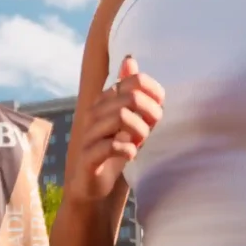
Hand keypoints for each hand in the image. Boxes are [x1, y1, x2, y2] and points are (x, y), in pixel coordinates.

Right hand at [63, 56, 163, 198]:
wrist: (94, 186)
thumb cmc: (115, 151)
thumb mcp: (131, 120)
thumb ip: (134, 94)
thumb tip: (129, 59)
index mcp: (105, 100)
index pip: (134, 81)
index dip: (154, 95)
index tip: (157, 114)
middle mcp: (95, 113)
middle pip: (131, 98)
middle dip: (149, 114)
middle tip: (150, 131)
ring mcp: (90, 134)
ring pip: (121, 117)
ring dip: (140, 132)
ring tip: (140, 143)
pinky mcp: (88, 156)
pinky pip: (110, 145)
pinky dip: (127, 150)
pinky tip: (131, 155)